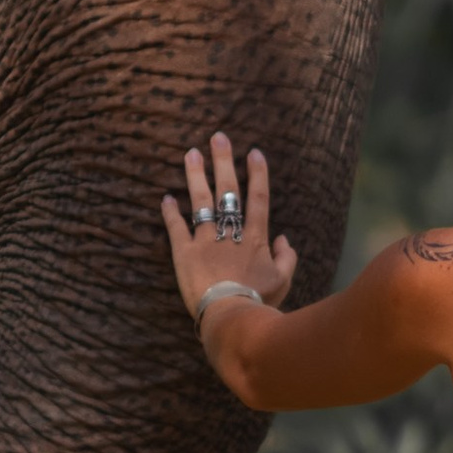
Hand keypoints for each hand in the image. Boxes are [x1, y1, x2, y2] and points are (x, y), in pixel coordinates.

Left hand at [161, 131, 297, 320]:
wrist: (230, 315)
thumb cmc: (259, 301)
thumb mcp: (283, 281)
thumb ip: (288, 258)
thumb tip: (285, 239)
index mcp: (254, 238)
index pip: (257, 198)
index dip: (257, 174)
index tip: (254, 152)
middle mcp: (229, 232)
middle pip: (227, 191)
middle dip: (223, 162)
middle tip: (218, 137)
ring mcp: (205, 240)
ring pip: (200, 201)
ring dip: (195, 176)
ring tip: (191, 153)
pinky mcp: (184, 253)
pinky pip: (175, 228)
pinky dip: (170, 213)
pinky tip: (165, 197)